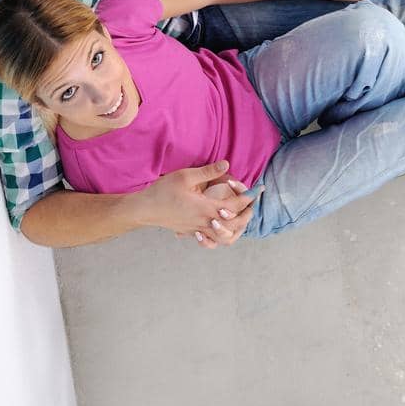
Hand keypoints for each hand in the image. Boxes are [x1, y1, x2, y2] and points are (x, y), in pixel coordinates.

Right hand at [138, 161, 254, 247]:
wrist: (145, 209)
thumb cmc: (163, 191)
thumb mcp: (185, 176)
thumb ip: (208, 171)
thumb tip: (226, 164)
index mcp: (206, 208)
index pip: (236, 205)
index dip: (249, 197)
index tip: (258, 190)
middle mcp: (205, 222)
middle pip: (235, 225)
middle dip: (247, 215)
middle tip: (252, 204)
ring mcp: (198, 230)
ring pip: (225, 238)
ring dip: (236, 229)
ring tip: (240, 218)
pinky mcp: (192, 232)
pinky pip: (212, 241)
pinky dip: (221, 237)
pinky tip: (221, 228)